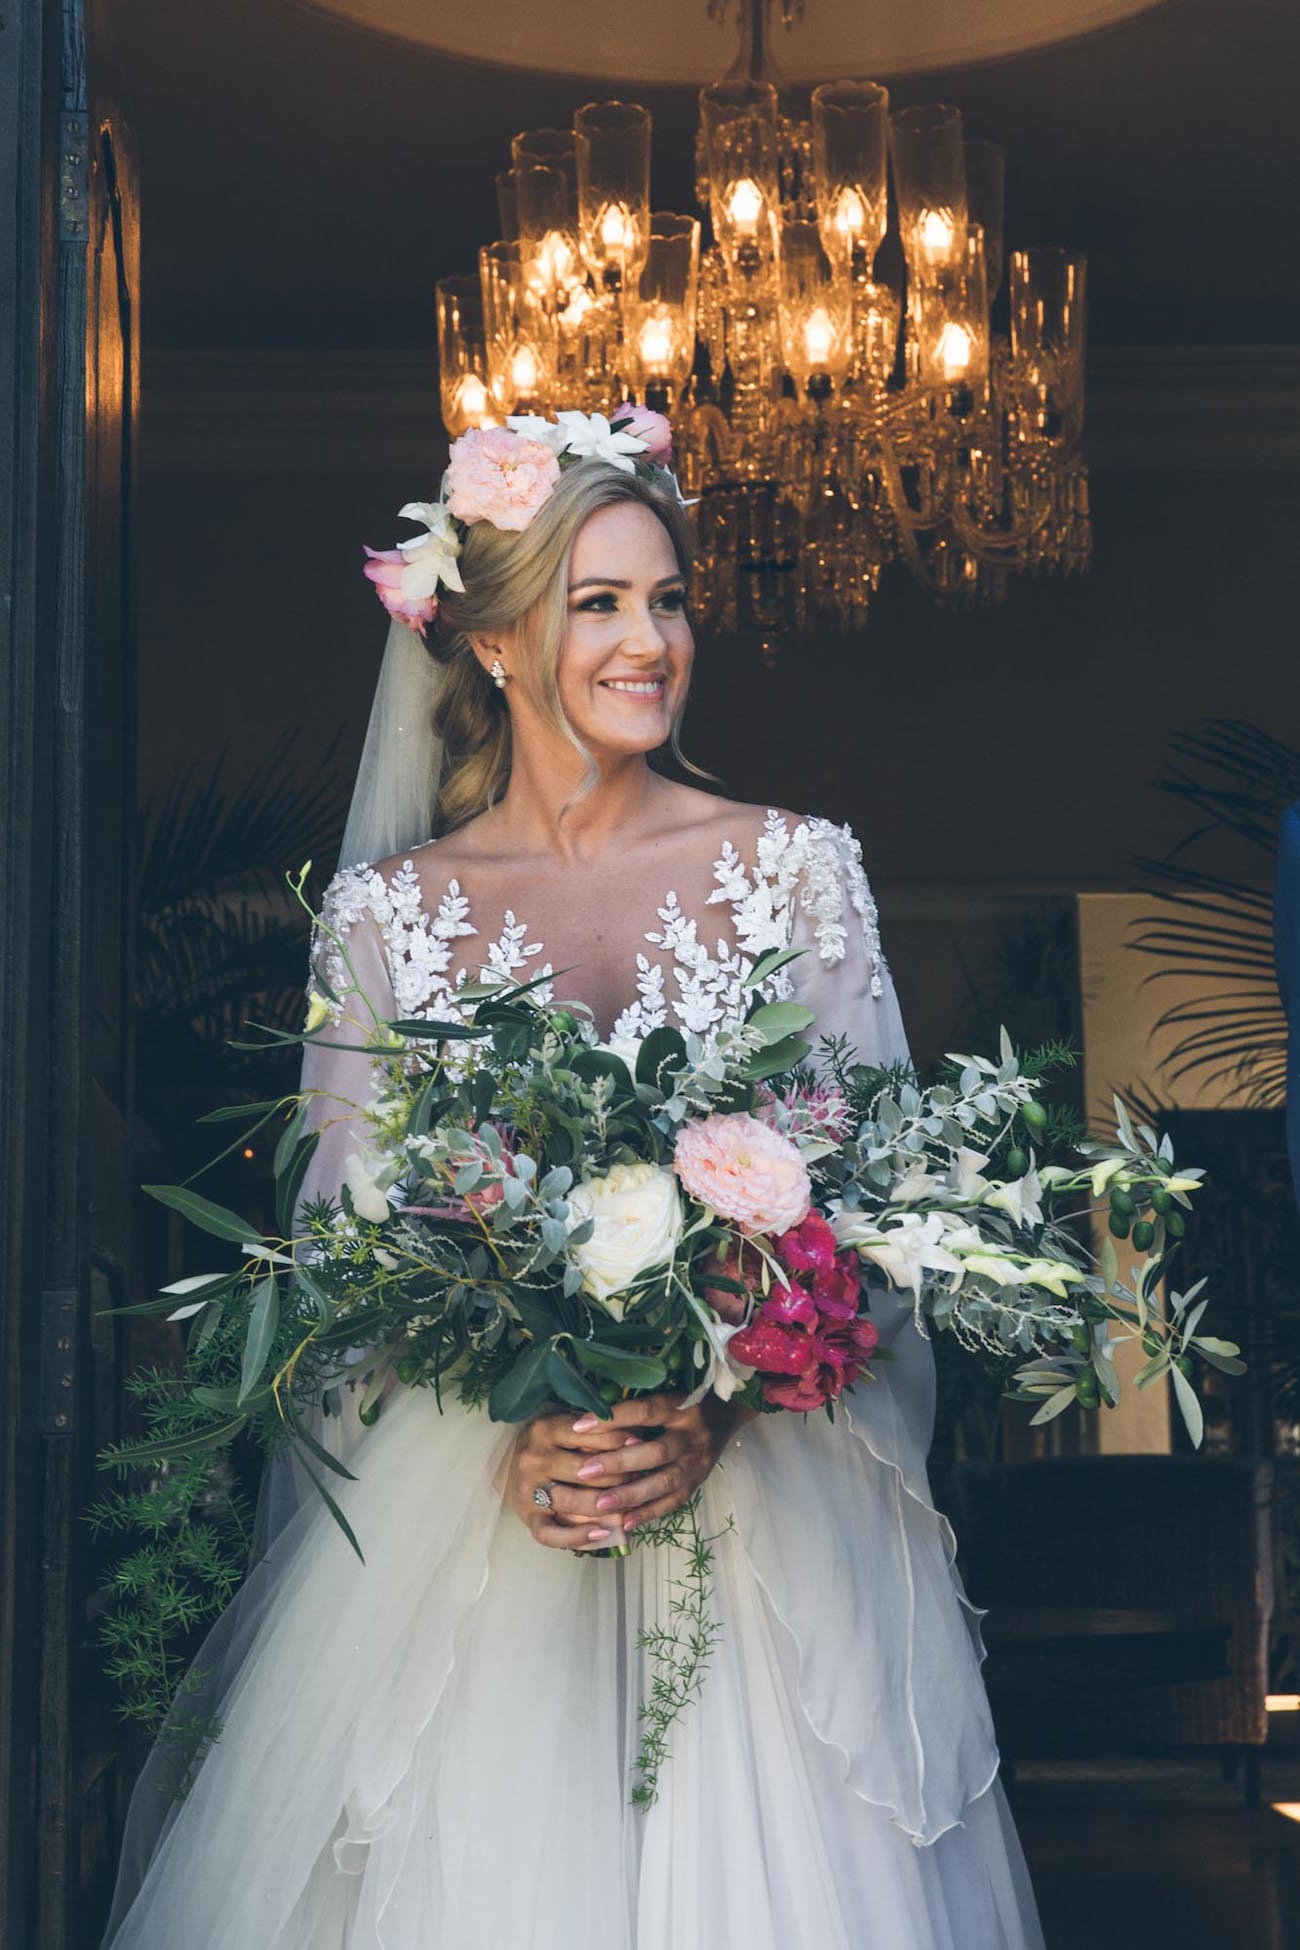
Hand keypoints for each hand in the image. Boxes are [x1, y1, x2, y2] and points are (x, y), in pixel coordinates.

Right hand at [503, 1404, 648, 1551]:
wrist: (511, 1467)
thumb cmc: (552, 1444)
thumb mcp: (568, 1426)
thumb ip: (597, 1430)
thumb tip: (637, 1439)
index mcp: (544, 1429)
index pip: (586, 1433)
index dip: (618, 1439)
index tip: (640, 1443)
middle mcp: (533, 1458)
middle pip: (584, 1469)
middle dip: (618, 1474)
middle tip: (639, 1476)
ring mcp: (528, 1490)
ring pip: (572, 1501)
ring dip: (606, 1505)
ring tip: (629, 1504)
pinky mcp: (528, 1518)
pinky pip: (552, 1535)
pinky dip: (578, 1537)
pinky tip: (603, 1533)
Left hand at [563, 1391, 755, 1535]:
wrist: (728, 1412)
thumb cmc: (687, 1399)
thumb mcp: (668, 1393)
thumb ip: (638, 1408)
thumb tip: (592, 1418)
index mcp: (682, 1407)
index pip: (645, 1412)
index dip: (613, 1418)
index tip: (579, 1426)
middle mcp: (692, 1436)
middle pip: (655, 1452)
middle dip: (618, 1463)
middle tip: (584, 1472)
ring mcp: (697, 1463)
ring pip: (664, 1482)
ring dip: (631, 1494)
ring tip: (600, 1504)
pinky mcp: (698, 1483)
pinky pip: (672, 1503)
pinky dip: (648, 1514)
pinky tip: (624, 1523)